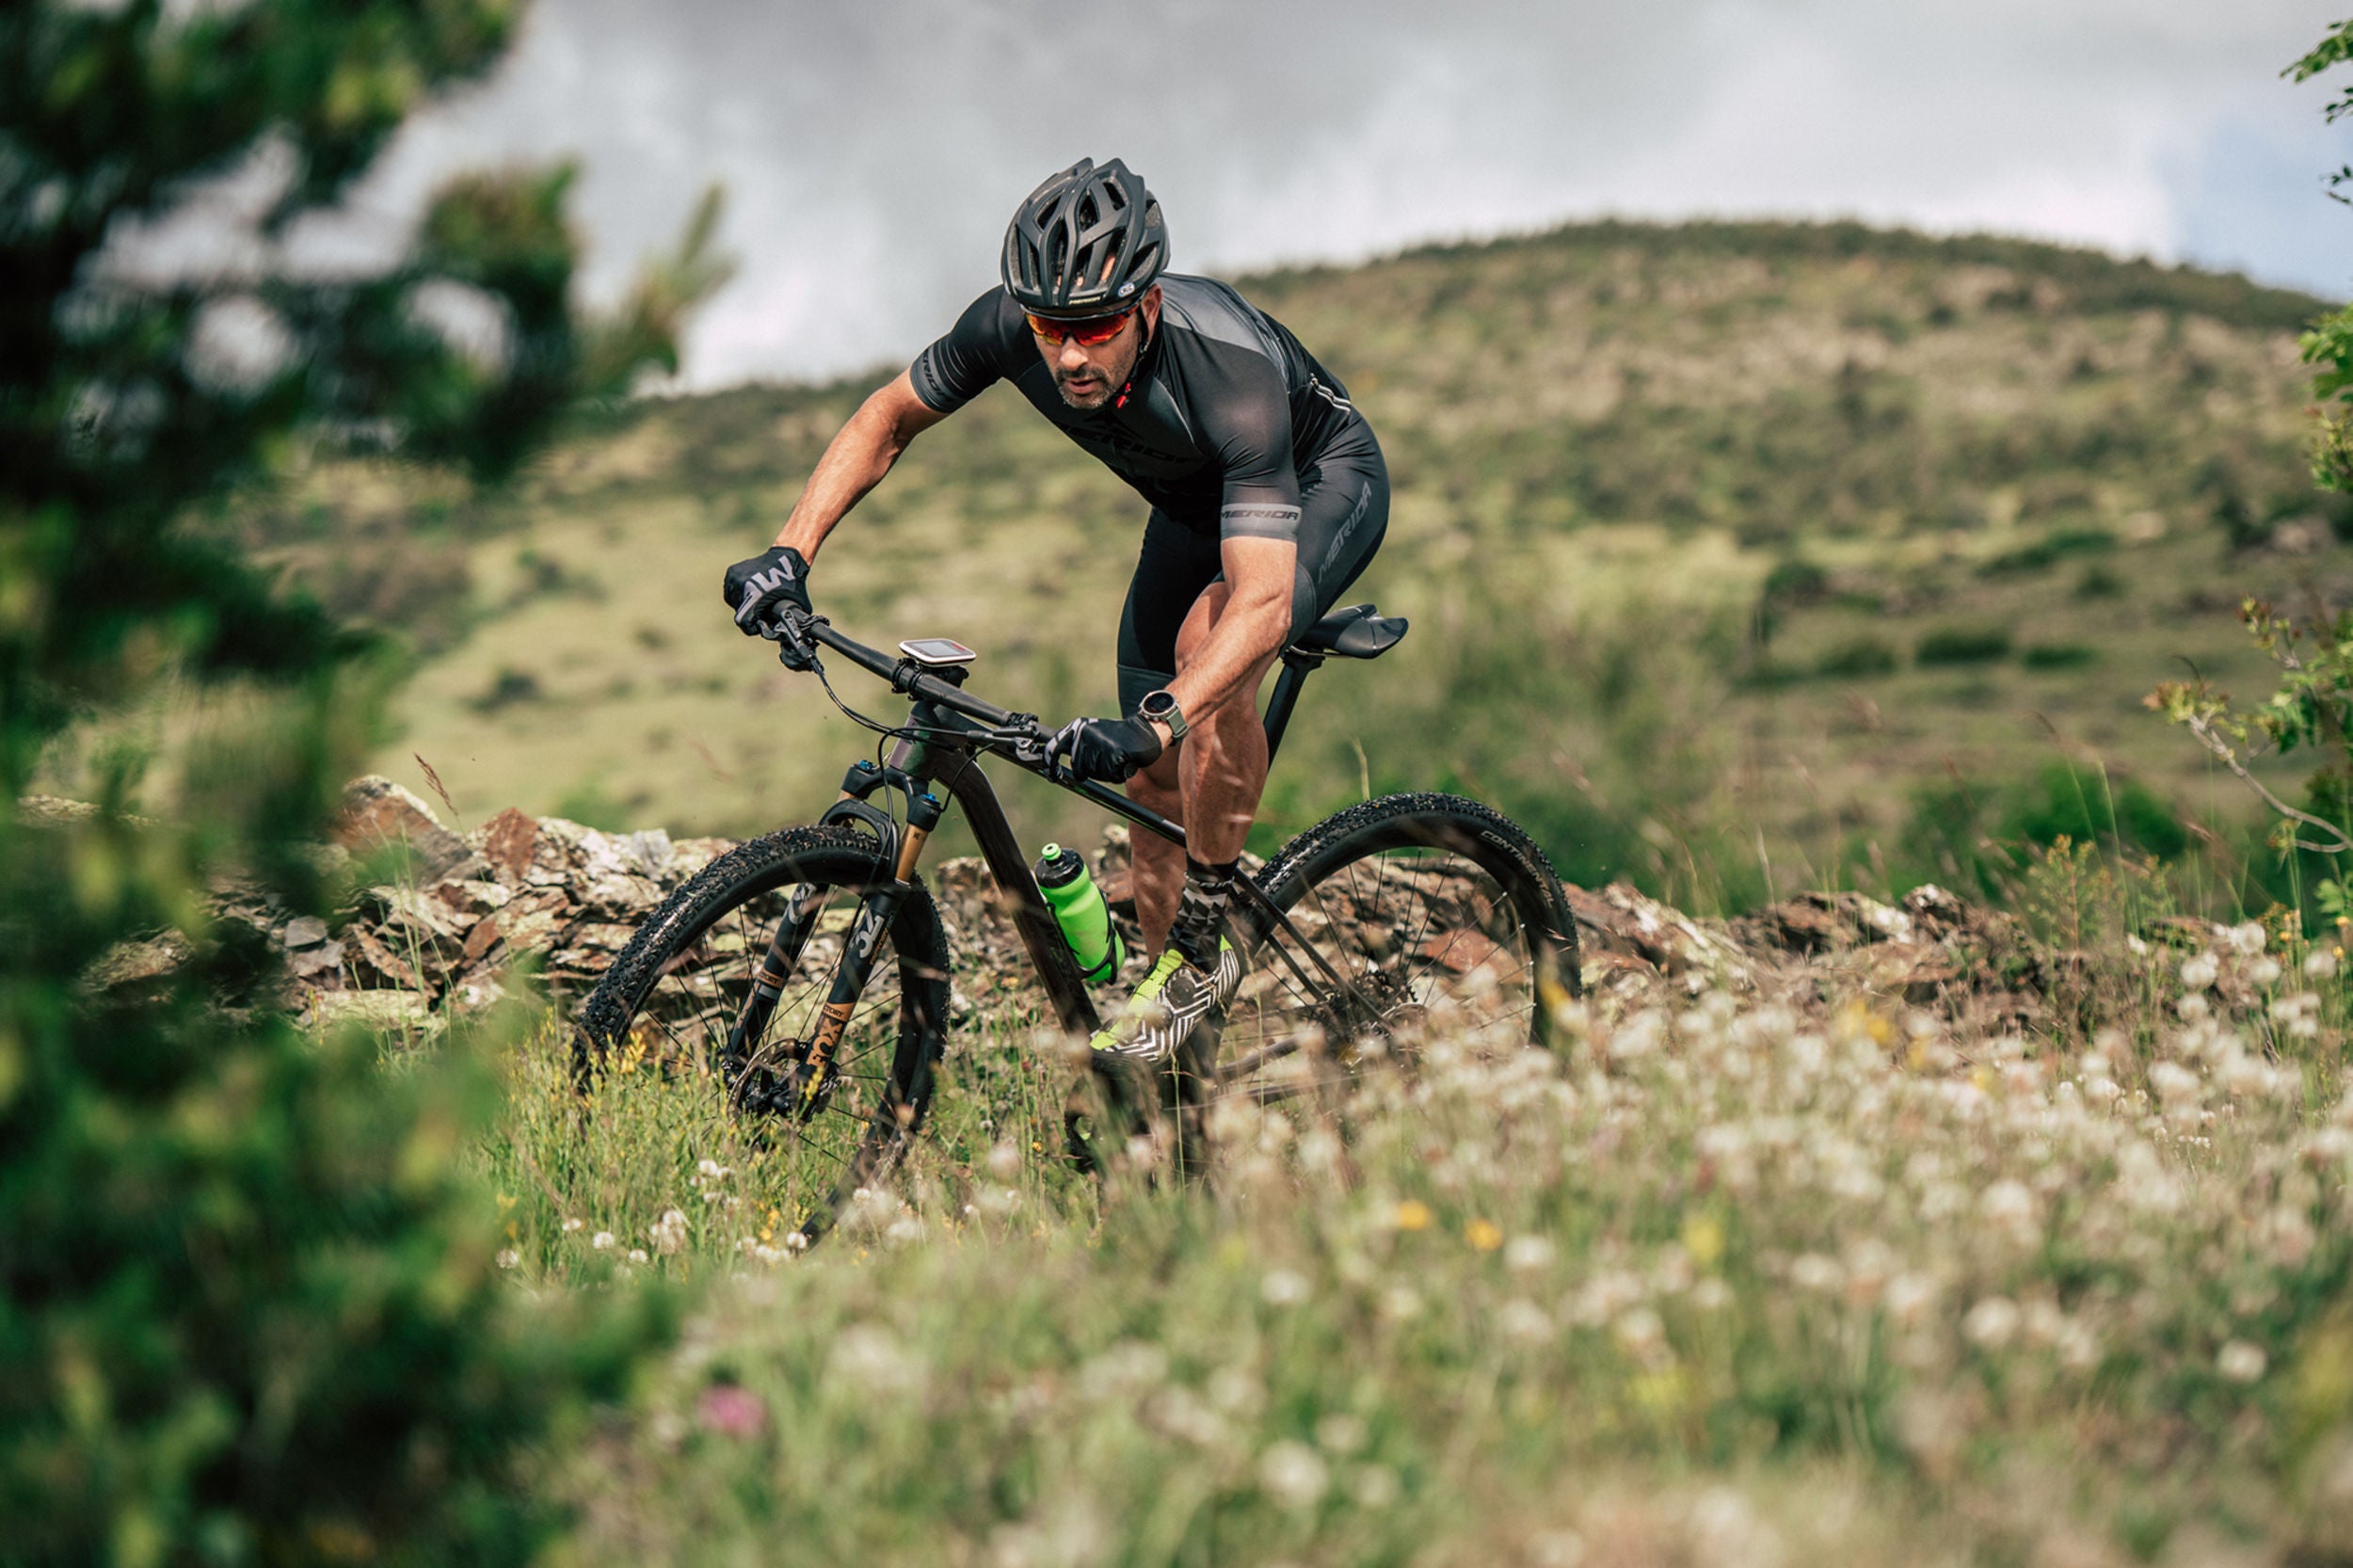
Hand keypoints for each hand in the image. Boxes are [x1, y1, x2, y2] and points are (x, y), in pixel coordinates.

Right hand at [722, 545, 813, 667]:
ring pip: (733, 601)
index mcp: (755, 595)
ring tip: (758, 599)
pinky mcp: (731, 572)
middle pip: (740, 612)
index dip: (750, 628)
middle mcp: (742, 585)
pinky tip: (751, 590)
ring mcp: (735, 577)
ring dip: (743, 604)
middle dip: (750, 615)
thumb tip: (785, 641)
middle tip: (761, 611)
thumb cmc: (793, 585)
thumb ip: (786, 623)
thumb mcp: (793, 607)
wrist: (786, 558)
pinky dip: (739, 594)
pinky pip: (731, 590)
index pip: (743, 622)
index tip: (757, 628)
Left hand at [1043, 714, 1163, 783]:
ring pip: (1095, 773)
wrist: (1144, 731)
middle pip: (1079, 768)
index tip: (1051, 775)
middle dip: (1092, 771)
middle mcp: (1085, 733)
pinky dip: (1117, 774)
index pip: (1055, 747)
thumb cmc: (1117, 737)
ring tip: (1116, 758)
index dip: (1050, 764)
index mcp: (1078, 727)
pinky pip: (1110, 775)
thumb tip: (1052, 761)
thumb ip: (1075, 746)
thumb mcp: (1092, 735)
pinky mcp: (1113, 753)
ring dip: (1106, 772)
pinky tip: (1123, 762)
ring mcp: (1099, 743)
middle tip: (1106, 761)